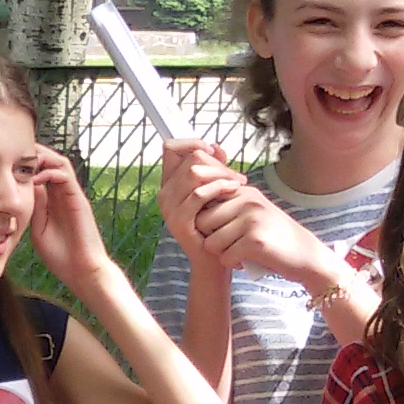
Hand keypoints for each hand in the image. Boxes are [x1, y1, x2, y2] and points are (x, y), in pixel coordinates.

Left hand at [26, 148, 115, 289]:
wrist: (82, 271)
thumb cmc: (61, 256)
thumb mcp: (39, 229)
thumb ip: (34, 209)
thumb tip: (24, 190)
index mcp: (53, 201)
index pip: (41, 172)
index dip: (26, 163)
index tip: (7, 161)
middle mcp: (63, 194)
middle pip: (51, 161)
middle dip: (34, 154)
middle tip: (14, 153)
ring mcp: (72, 196)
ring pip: (60, 163)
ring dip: (43, 158)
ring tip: (25, 161)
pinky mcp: (79, 200)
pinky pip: (66, 177)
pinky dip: (51, 171)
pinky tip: (36, 178)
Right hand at [156, 141, 242, 262]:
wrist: (215, 260)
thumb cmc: (217, 225)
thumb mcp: (215, 192)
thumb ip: (214, 169)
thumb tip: (216, 147)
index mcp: (170, 184)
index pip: (171, 148)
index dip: (192, 143)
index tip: (213, 151)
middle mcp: (165, 194)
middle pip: (190, 159)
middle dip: (218, 163)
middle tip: (236, 176)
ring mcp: (170, 208)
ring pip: (194, 173)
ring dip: (222, 174)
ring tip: (239, 183)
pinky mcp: (180, 221)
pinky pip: (199, 194)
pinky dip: (220, 187)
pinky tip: (234, 190)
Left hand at [196, 181, 343, 286]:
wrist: (306, 255)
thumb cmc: (274, 236)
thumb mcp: (253, 212)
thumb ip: (228, 206)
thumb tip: (191, 206)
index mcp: (244, 191)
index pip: (204, 203)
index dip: (207, 223)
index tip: (223, 232)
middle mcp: (247, 200)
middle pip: (202, 223)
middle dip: (211, 238)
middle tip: (231, 245)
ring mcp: (252, 219)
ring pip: (211, 242)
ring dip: (222, 253)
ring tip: (241, 253)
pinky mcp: (255, 241)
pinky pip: (225, 257)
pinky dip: (233, 264)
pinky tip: (247, 261)